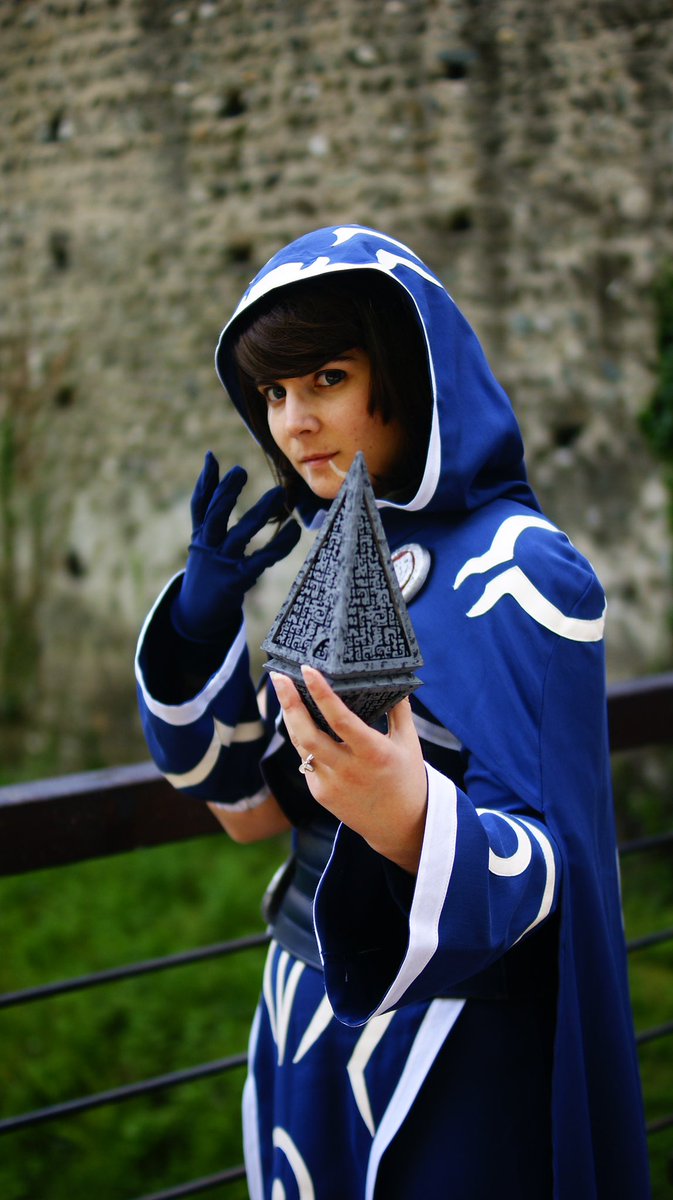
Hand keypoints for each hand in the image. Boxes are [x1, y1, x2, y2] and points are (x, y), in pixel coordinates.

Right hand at [172, 452, 300, 642]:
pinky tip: (294, 530)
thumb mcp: (202, 535)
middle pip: (214, 516)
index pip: (200, 505)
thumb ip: (205, 502)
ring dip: (258, 513)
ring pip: (239, 534)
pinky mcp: (238, 580)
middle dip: (226, 494)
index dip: (206, 482)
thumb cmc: (206, 565)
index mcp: (200, 535)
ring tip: (277, 492)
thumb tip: (210, 459)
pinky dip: (279, 545)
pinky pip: (262, 559)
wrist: (197, 613)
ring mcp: (223, 564)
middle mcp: (208, 547)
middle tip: (241, 471)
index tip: (213, 458)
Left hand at [270, 666, 427, 873]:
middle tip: (279, 677)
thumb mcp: (409, 742)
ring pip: (300, 746)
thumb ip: (399, 710)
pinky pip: (306, 760)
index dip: (322, 694)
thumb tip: (394, 678)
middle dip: (290, 704)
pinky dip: (302, 738)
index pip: (341, 720)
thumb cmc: (407, 778)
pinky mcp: (320, 794)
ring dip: (290, 717)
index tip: (308, 670)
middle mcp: (349, 770)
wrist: (400, 827)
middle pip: (307, 735)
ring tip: (284, 691)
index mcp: (373, 754)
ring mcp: (331, 784)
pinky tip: (300, 719)